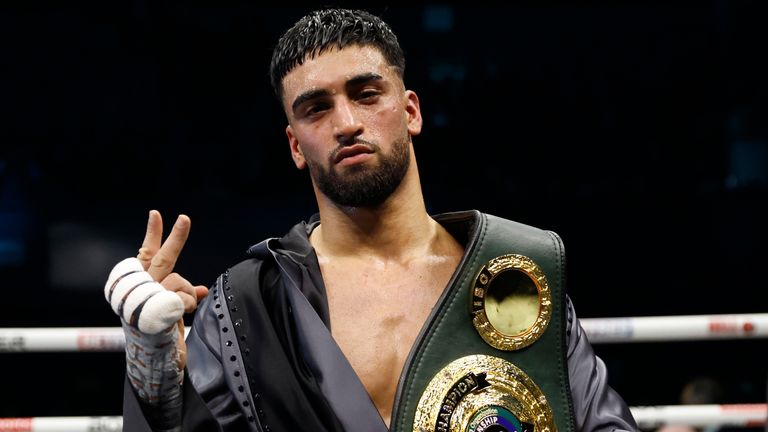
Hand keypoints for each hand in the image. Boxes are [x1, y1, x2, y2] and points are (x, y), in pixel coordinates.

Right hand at [137, 210, 208, 367]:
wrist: (154, 364)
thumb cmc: (161, 336)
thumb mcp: (175, 311)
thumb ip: (184, 294)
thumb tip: (203, 289)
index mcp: (143, 285)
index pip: (147, 255)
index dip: (153, 235)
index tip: (155, 214)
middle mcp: (141, 289)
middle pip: (162, 259)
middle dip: (176, 238)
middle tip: (185, 218)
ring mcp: (145, 299)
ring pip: (177, 281)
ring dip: (186, 296)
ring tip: (179, 312)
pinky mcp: (153, 311)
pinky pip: (181, 298)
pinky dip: (186, 306)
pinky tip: (176, 318)